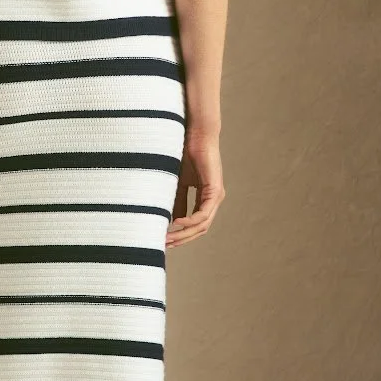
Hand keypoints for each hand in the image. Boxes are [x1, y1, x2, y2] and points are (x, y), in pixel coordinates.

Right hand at [167, 127, 224, 247]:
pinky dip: (190, 221)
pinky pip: (203, 213)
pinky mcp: (215, 190)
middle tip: (164, 245)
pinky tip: (177, 223)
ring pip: (202, 225)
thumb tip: (172, 220)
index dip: (181, 234)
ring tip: (168, 238)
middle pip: (199, 229)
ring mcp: (216, 196)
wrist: (195, 135)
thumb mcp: (178, 182)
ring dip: (185, 233)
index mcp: (205, 198)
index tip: (164, 239)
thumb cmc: (186, 154)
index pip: (195, 224)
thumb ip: (178, 200)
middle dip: (182, 239)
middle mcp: (213, 200)